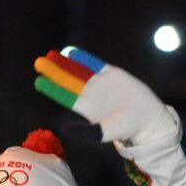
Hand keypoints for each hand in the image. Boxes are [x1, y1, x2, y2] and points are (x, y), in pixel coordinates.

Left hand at [33, 47, 173, 144]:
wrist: (147, 118)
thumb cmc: (125, 128)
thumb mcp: (104, 133)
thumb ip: (85, 132)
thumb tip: (64, 129)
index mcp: (85, 107)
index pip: (64, 95)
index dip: (52, 88)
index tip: (38, 81)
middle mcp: (89, 93)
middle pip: (68, 80)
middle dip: (54, 71)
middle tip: (39, 62)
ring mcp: (100, 82)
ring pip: (79, 70)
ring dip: (65, 62)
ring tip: (52, 54)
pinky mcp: (112, 74)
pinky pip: (95, 64)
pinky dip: (84, 59)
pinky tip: (72, 53)